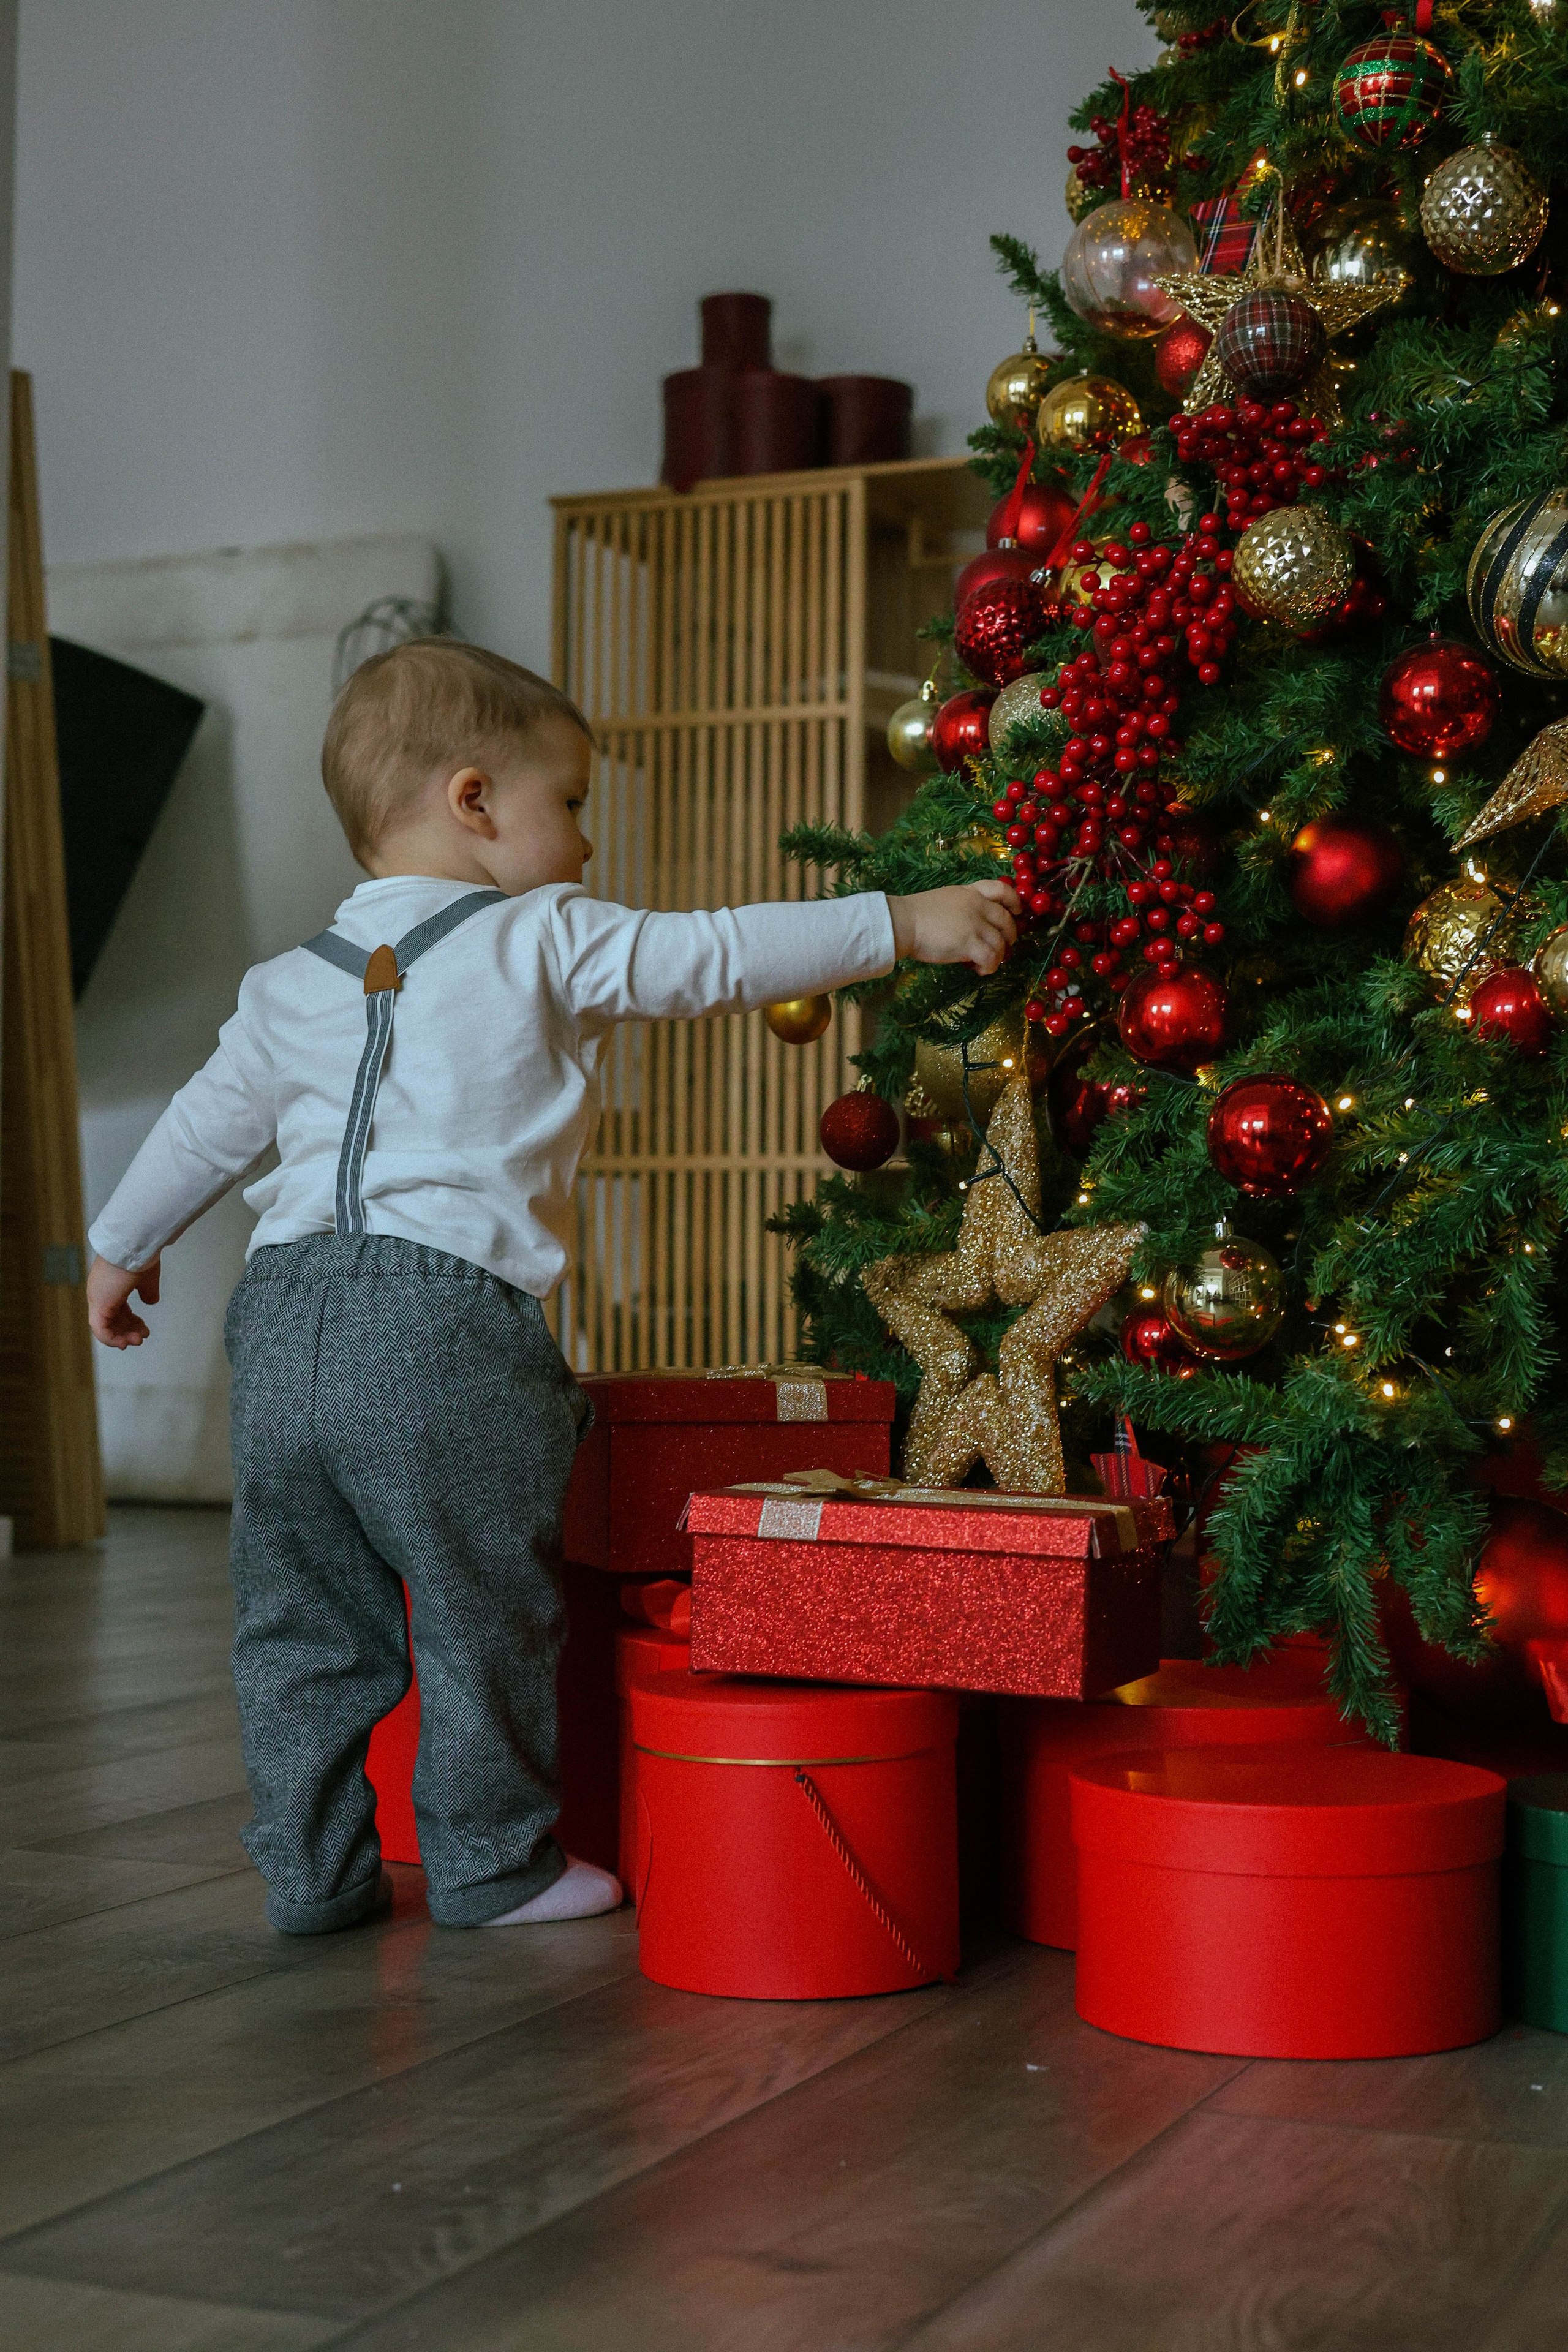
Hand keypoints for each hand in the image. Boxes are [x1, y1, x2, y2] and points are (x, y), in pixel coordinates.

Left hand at [87, 1254, 160, 1348]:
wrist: (134, 1244)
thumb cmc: (140, 1256)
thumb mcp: (147, 1278)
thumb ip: (148, 1291)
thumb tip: (152, 1301)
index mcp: (110, 1284)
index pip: (116, 1308)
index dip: (129, 1320)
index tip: (143, 1327)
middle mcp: (100, 1292)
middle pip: (111, 1319)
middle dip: (128, 1330)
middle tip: (143, 1336)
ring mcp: (98, 1298)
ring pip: (105, 1327)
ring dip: (122, 1337)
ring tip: (138, 1341)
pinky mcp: (99, 1305)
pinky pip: (101, 1330)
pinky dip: (112, 1340)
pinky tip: (124, 1343)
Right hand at [887, 882, 1020, 975]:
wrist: (903, 922)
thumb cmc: (917, 913)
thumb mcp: (946, 899)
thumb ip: (964, 907)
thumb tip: (973, 925)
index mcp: (971, 892)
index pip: (1002, 889)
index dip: (1014, 901)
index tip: (1017, 911)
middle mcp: (978, 906)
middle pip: (1006, 921)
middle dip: (1010, 936)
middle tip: (1004, 947)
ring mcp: (975, 924)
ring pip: (1000, 944)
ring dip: (997, 957)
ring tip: (986, 964)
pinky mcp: (970, 944)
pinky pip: (990, 958)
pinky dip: (989, 967)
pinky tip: (980, 970)